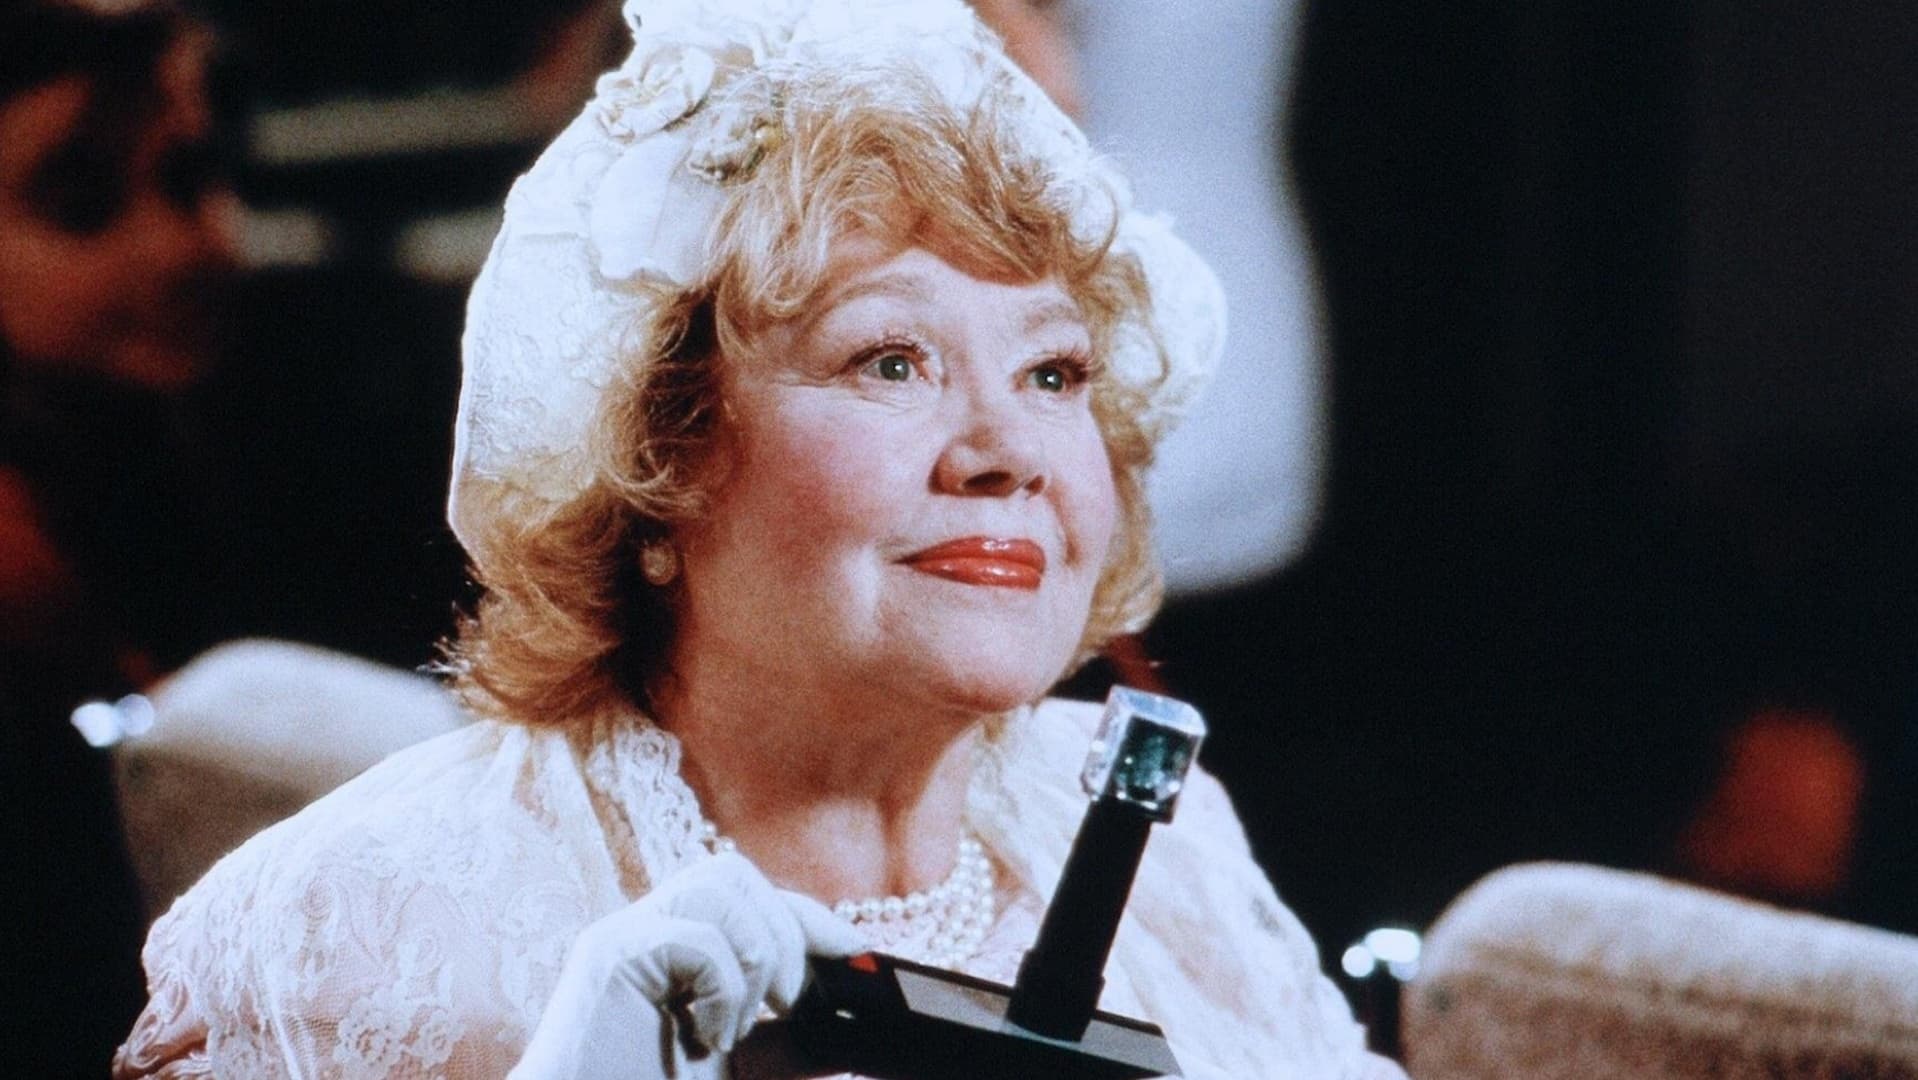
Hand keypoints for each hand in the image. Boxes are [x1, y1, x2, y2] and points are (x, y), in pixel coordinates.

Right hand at [511, 852, 865, 1079]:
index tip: (860, 957)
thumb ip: (789, 1049)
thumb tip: (855, 1036)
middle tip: (792, 1004)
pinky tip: (709, 1039)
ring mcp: (622, 941)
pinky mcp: (608, 958)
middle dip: (785, 932)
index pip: (753, 900)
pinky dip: (722, 985)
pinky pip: (693, 936)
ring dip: (755, 953)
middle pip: (735, 875)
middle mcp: (646, 934)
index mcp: (676, 954)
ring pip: (716, 886)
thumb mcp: (737, 1073)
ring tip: (745, 1024)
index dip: (811, 922)